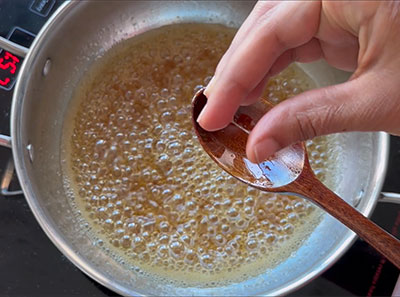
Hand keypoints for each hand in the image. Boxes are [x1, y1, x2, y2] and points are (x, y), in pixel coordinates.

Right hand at [197, 1, 399, 162]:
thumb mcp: (378, 99)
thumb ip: (310, 119)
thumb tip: (261, 145)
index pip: (270, 33)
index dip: (233, 77)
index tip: (211, 113)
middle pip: (265, 24)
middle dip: (236, 70)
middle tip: (216, 110)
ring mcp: (339, 2)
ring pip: (276, 30)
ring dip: (251, 69)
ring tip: (233, 104)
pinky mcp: (343, 19)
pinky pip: (296, 38)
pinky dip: (275, 67)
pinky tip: (260, 90)